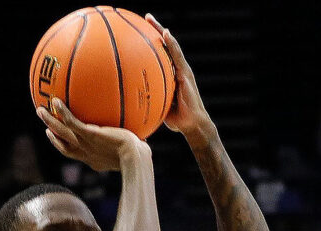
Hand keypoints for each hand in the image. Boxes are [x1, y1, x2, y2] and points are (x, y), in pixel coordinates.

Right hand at [37, 98, 150, 171]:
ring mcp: (85, 144)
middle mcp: (86, 153)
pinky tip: (56, 100)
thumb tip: (144, 138)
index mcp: (94, 159)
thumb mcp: (134, 151)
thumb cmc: (139, 157)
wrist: (134, 158)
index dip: (65, 147)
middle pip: (63, 145)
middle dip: (53, 136)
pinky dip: (62, 112)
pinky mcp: (88, 135)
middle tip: (45, 127)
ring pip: (61, 132)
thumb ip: (134, 144)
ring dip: (50, 121)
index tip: (60, 139)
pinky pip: (70, 122)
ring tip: (40, 110)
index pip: (76, 153)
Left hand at [145, 14, 210, 134]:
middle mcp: (176, 69)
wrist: (192, 124)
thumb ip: (148, 100)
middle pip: (165, 46)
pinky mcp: (186, 73)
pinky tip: (165, 33)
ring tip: (150, 19)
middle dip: (154, 30)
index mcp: (170, 75)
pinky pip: (177, 55)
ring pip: (171, 46)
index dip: (151, 43)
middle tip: (144, 18)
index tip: (139, 32)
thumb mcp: (158, 107)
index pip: (160, 55)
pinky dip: (172, 44)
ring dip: (161, 31)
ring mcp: (182, 70)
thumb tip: (128, 102)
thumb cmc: (176, 119)